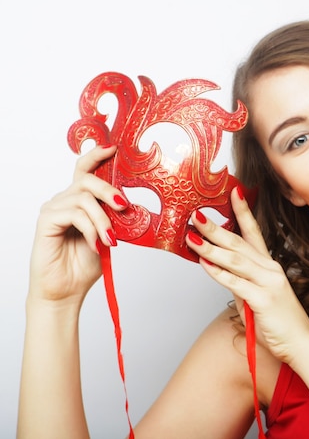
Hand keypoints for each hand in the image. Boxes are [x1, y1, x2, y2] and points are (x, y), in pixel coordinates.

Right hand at [28, 144, 127, 303]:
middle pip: (86, 179)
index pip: (85, 170)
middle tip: (124, 206)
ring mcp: (54, 209)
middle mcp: (64, 201)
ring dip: (103, 219)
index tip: (113, 148)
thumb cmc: (85, 265)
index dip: (97, 156)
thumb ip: (115, 218)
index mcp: (79, 201)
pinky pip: (74, 214)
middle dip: (109, 190)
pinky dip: (91, 228)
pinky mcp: (46, 221)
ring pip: (83, 198)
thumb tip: (131, 204)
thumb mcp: (108, 236)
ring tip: (111, 239)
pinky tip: (97, 243)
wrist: (67, 290)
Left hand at [187, 187, 308, 363]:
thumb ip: (241, 281)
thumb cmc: (279, 322)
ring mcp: (269, 283)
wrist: (301, 344)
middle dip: (216, 228)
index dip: (244, 211)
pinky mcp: (264, 299)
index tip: (234, 192)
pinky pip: (236, 282)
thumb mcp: (257, 296)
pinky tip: (204, 264)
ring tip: (192, 237)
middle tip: (196, 215)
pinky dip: (218, 272)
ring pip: (235, 260)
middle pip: (239, 243)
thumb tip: (217, 269)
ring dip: (212, 248)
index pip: (255, 232)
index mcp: (270, 266)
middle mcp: (270, 269)